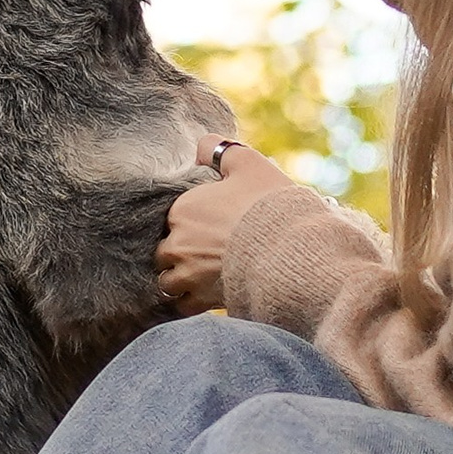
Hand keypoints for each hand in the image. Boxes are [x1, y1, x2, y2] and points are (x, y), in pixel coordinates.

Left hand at [155, 139, 292, 315]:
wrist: (289, 250)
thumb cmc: (269, 205)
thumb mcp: (248, 163)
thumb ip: (219, 150)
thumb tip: (199, 147)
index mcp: (182, 209)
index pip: (170, 219)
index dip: (187, 223)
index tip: (207, 226)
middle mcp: (177, 243)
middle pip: (163, 252)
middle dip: (179, 253)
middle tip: (204, 252)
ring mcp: (187, 275)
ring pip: (168, 282)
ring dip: (180, 280)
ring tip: (202, 276)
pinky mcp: (201, 300)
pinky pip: (183, 306)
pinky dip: (192, 302)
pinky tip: (207, 295)